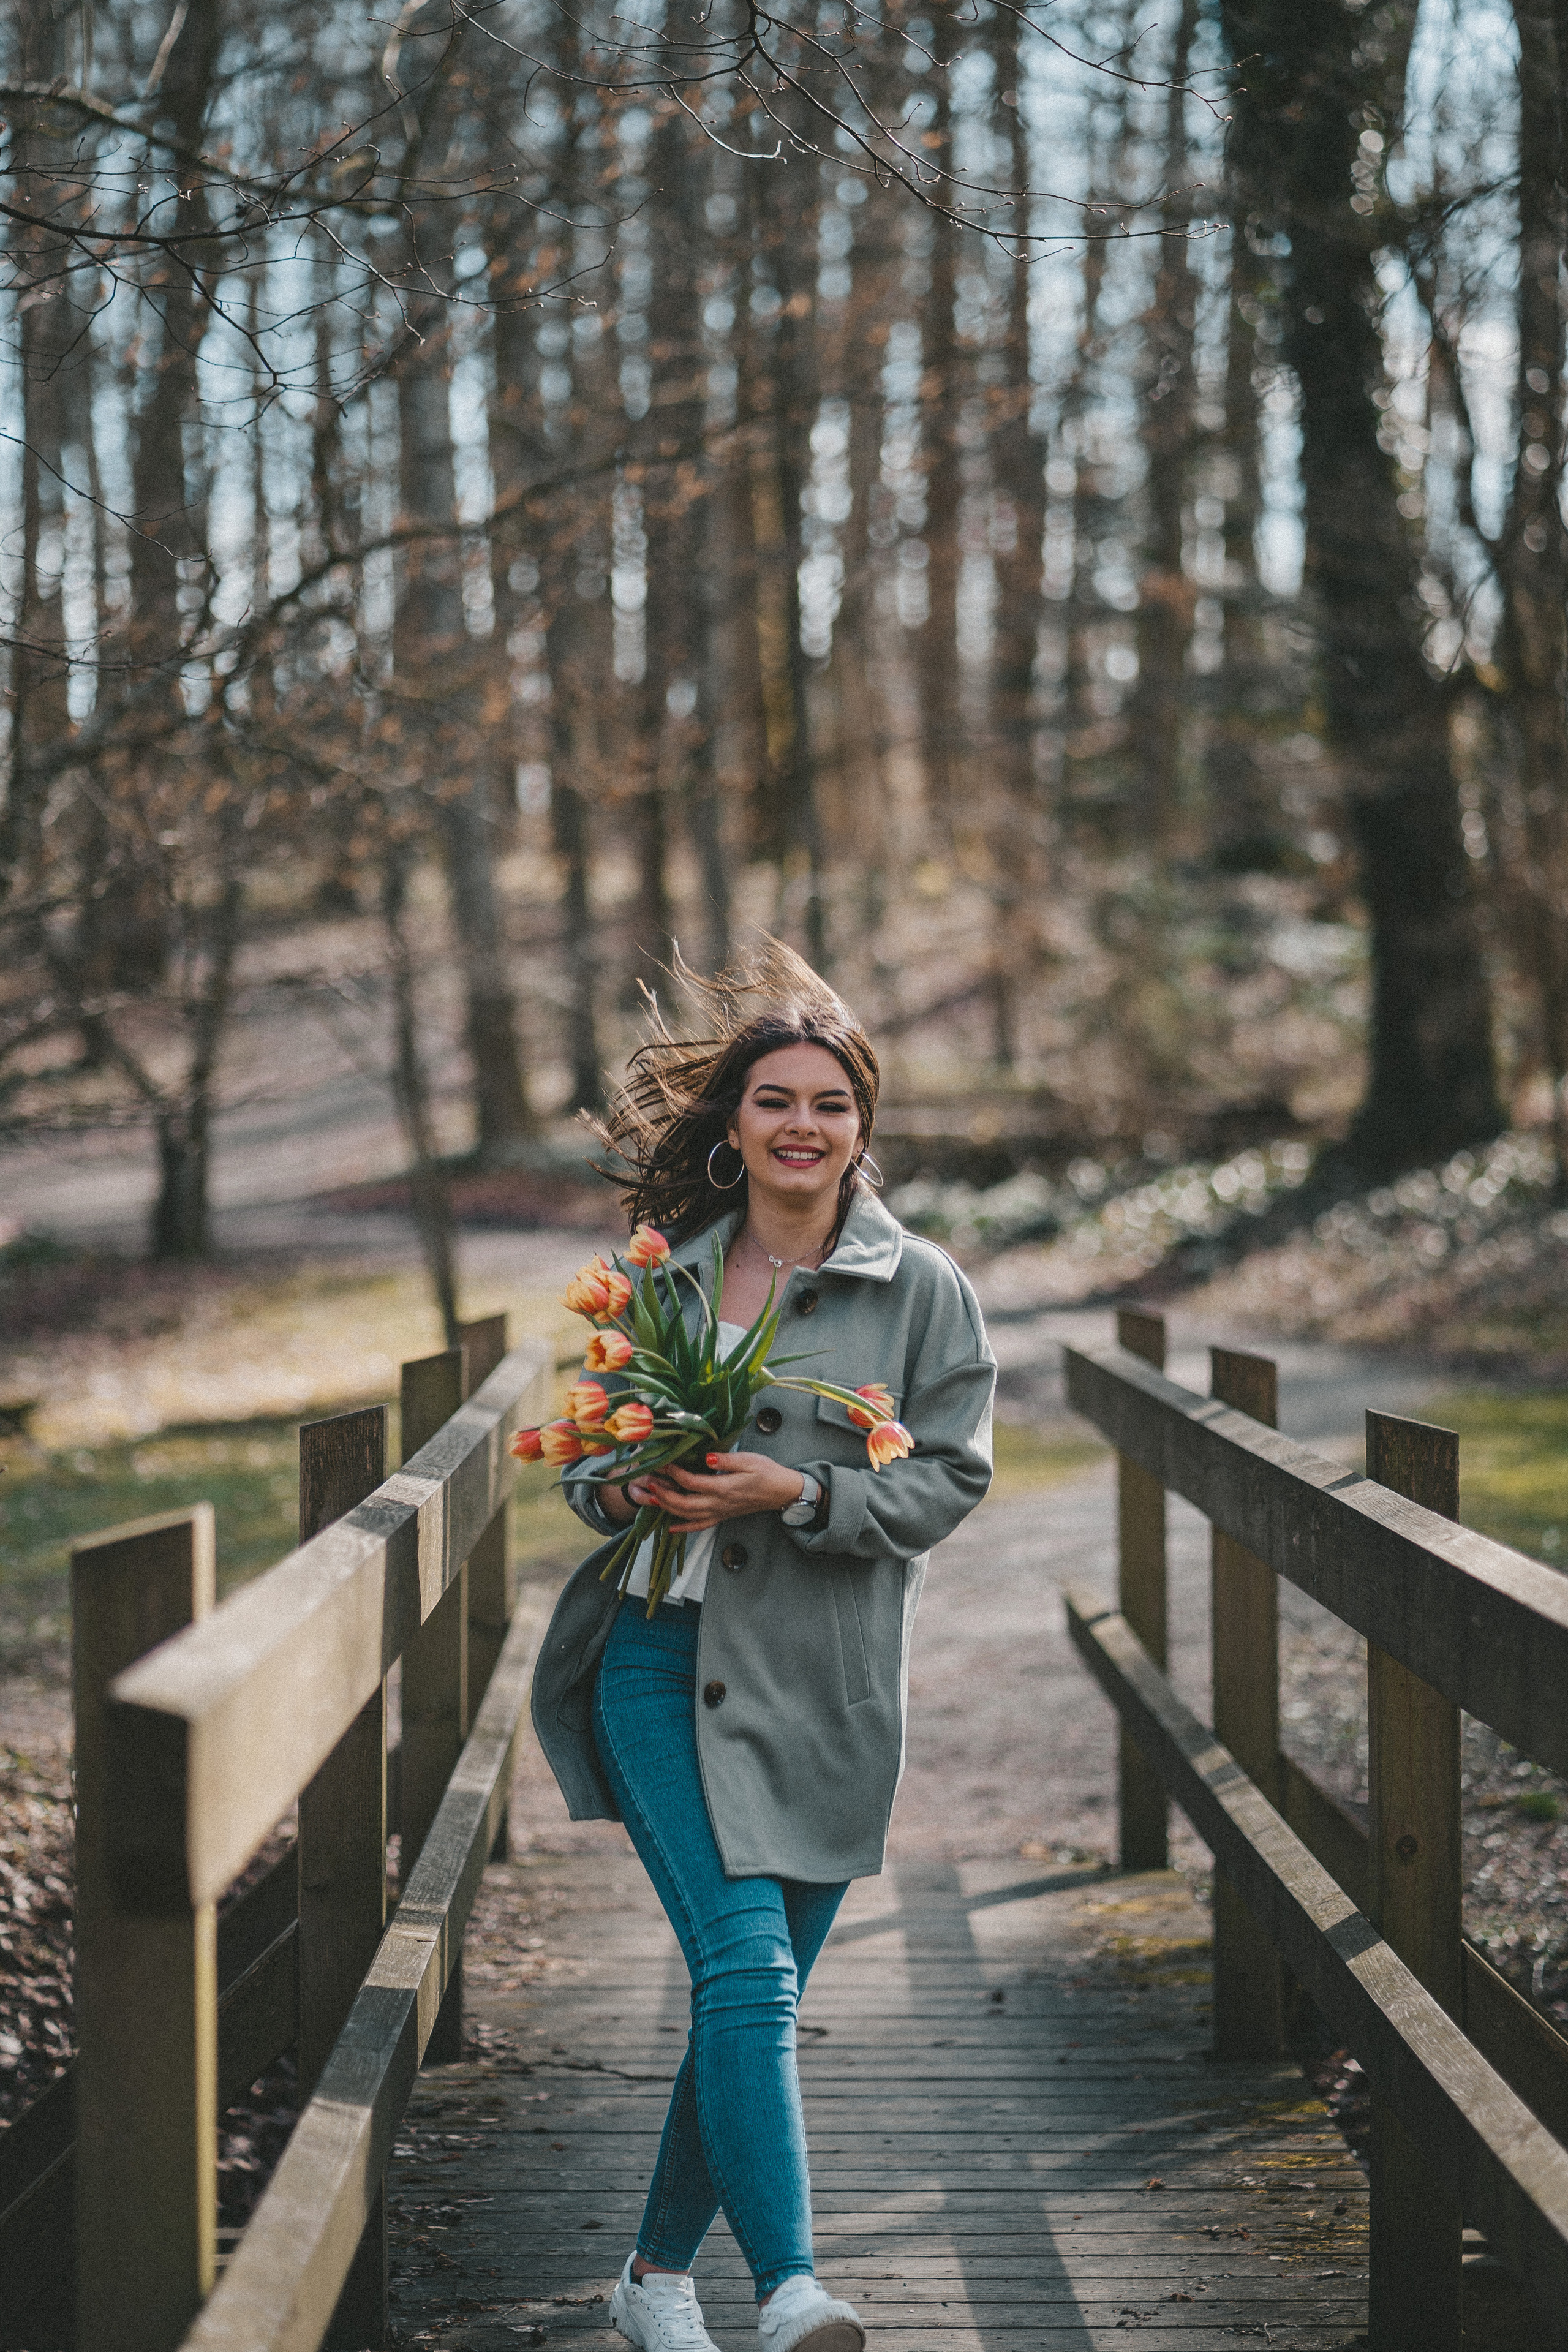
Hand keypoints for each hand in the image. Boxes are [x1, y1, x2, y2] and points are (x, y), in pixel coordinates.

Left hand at [633, 1451, 806, 1533]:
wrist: (782, 1492)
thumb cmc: (768, 1473)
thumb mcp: (750, 1460)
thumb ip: (727, 1460)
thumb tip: (706, 1457)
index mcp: (724, 1488)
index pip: (692, 1482)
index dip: (674, 1473)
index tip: (662, 1462)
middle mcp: (719, 1504)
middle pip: (684, 1503)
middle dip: (663, 1494)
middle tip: (649, 1481)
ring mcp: (719, 1512)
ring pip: (688, 1515)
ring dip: (667, 1508)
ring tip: (651, 1498)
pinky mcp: (722, 1516)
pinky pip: (699, 1526)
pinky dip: (683, 1527)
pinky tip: (670, 1527)